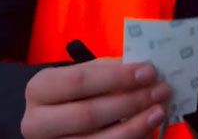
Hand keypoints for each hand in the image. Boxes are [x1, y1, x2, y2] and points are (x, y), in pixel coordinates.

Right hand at [21, 59, 171, 138]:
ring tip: (159, 109)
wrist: (50, 125)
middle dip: (130, 101)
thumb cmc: (67, 95)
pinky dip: (132, 138)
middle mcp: (38, 122)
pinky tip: (148, 128)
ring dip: (136, 125)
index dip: (116, 77)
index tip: (147, 71)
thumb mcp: (76, 77)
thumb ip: (103, 71)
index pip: (79, 81)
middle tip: (160, 90)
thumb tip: (139, 67)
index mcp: (38, 90)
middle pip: (89, 114)